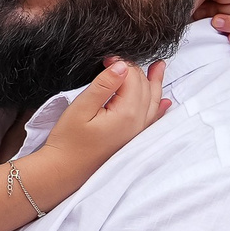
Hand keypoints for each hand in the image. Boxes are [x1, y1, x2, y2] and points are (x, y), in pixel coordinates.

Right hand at [24, 58, 167, 205]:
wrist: (64, 171)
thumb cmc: (68, 141)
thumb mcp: (81, 108)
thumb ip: (103, 85)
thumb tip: (121, 65)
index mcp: (127, 113)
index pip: (132, 78)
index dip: (120, 63)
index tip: (105, 59)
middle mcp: (138, 122)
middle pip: (144, 87)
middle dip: (134, 71)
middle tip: (114, 62)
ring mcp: (138, 133)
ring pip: (153, 101)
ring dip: (155, 83)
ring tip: (159, 67)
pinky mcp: (132, 139)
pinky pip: (153, 120)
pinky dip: (160, 108)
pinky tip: (165, 102)